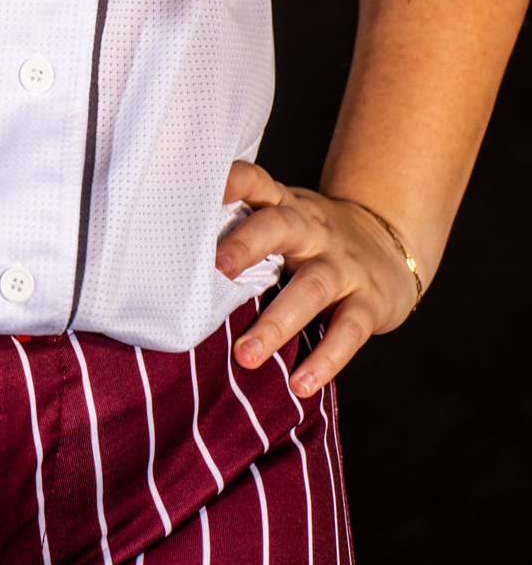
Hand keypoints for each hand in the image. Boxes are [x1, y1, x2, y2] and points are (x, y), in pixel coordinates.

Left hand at [215, 160, 420, 397]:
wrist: (389, 244)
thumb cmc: (313, 240)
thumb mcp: (284, 220)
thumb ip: (244, 232)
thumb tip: (175, 265)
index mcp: (284, 204)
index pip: (254, 180)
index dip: (229, 181)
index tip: (197, 191)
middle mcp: (312, 227)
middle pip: (278, 227)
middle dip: (246, 247)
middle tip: (216, 271)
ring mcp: (343, 264)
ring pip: (310, 288)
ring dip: (277, 323)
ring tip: (246, 356)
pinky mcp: (369, 301)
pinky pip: (348, 330)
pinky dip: (325, 359)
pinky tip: (301, 384)